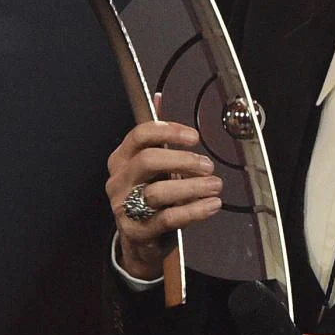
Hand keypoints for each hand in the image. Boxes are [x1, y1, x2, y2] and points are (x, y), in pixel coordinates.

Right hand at [105, 94, 221, 279]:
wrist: (138, 238)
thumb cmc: (148, 193)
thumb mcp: (150, 163)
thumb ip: (156, 133)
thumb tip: (158, 96)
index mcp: (122, 158)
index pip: (140, 135)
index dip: (168, 132)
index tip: (194, 137)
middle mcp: (119, 180)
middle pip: (148, 161)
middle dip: (183, 160)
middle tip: (208, 165)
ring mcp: (124, 206)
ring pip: (158, 192)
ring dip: (192, 187)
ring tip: (215, 185)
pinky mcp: (136, 230)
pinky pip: (167, 218)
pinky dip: (194, 210)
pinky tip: (212, 205)